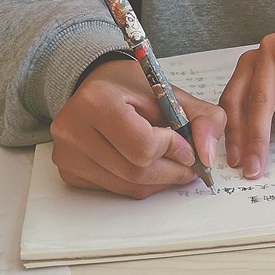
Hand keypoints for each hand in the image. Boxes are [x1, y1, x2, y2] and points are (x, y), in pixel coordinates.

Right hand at [50, 58, 225, 198]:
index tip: (187, 146)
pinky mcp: (68, 171)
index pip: (143, 146)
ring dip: (157, 181)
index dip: (174, 150)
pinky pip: (113, 190)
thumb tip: (208, 156)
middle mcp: (73, 128)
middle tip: (188, 163)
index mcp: (97, 101)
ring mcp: (66, 153)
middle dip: (171, 171)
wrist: (98, 84)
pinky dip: (137, 183)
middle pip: (136, 172)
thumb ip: (203, 118)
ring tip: (169, 162)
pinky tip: (142, 163)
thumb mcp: (171, 92)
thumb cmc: (133, 88)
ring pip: (127, 187)